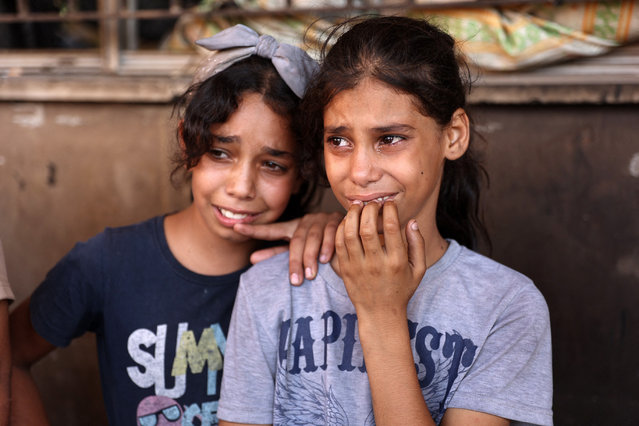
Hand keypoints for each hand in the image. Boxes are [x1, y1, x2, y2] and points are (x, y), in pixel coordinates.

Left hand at [234, 211, 342, 284]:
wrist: (352, 239)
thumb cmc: (322, 249)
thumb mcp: (299, 253)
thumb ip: (277, 254)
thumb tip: (251, 260)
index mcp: (294, 227)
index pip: (272, 230)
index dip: (255, 230)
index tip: (236, 227)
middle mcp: (306, 221)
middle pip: (295, 240)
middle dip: (295, 261)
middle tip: (295, 281)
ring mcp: (322, 219)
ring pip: (312, 238)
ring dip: (311, 257)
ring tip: (310, 275)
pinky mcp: (338, 221)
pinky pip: (331, 234)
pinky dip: (327, 248)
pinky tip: (326, 259)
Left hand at [335, 200, 425, 320]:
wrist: (380, 313)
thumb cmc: (401, 289)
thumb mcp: (419, 269)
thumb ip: (418, 244)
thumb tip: (411, 221)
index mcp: (396, 261)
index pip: (391, 227)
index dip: (389, 209)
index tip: (389, 203)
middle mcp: (376, 263)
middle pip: (367, 227)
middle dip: (369, 209)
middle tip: (372, 203)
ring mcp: (358, 266)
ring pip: (350, 233)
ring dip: (352, 215)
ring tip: (358, 207)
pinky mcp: (345, 269)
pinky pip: (339, 243)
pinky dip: (342, 227)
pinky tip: (348, 220)